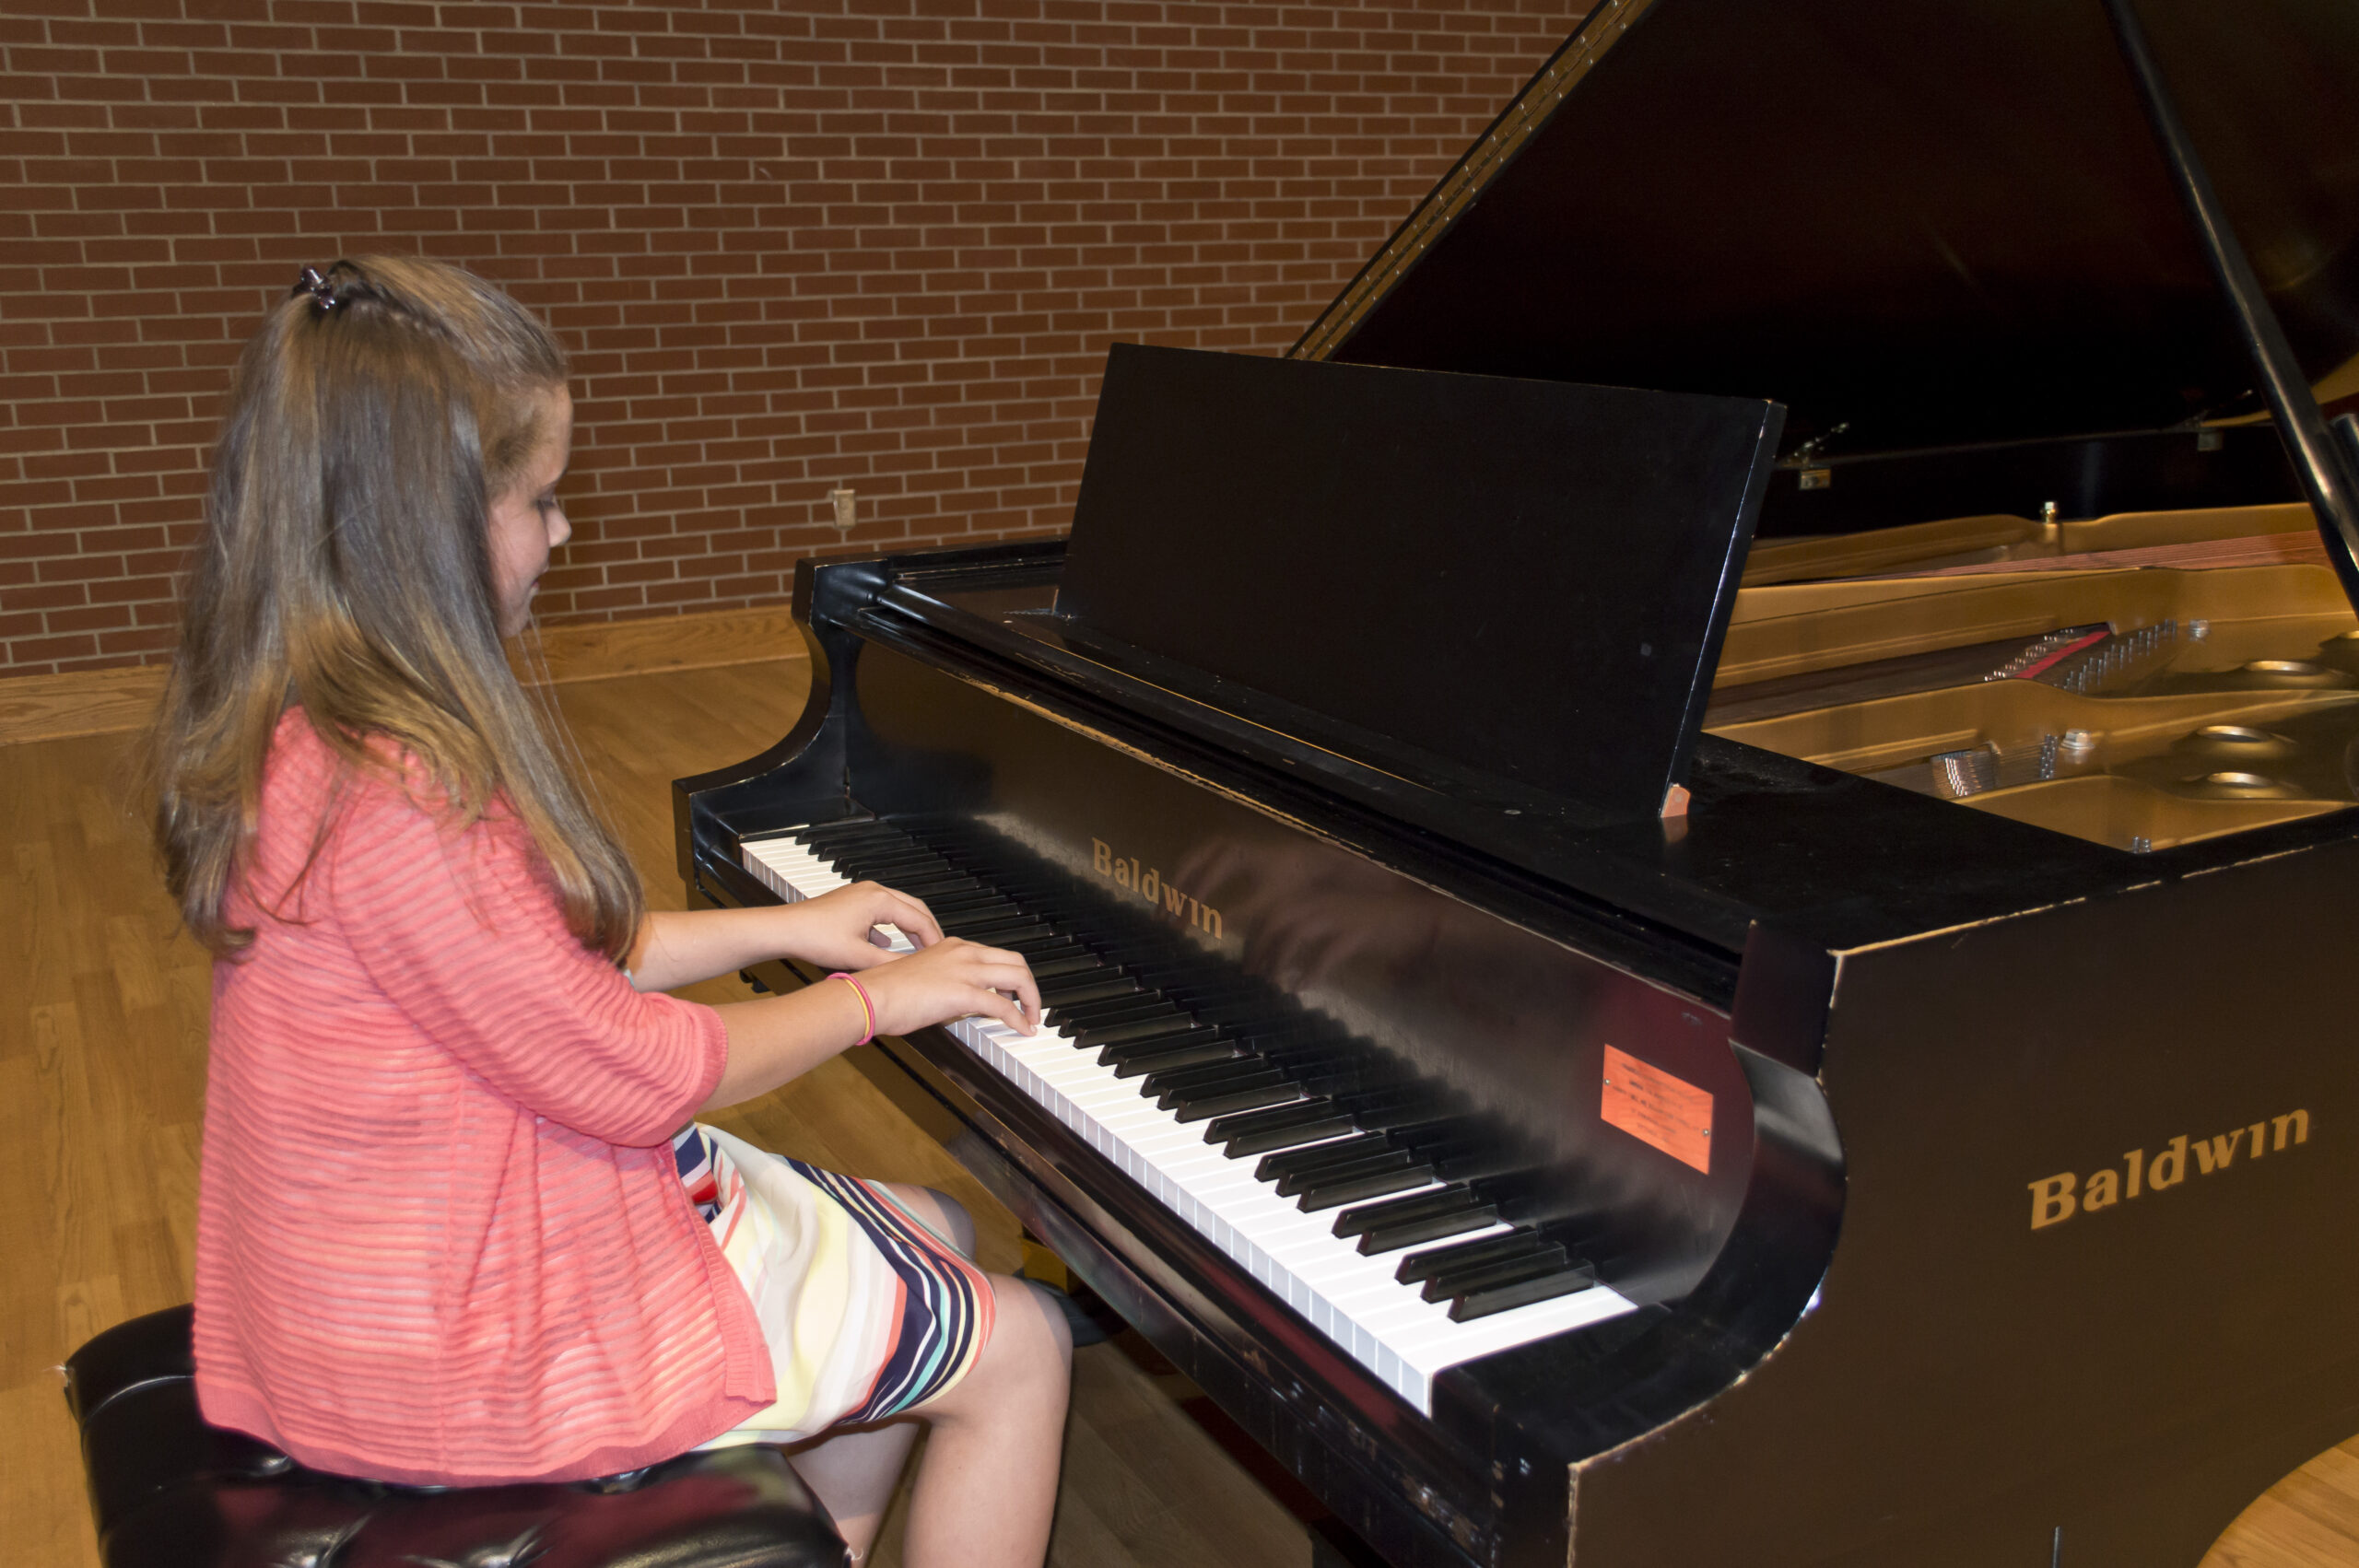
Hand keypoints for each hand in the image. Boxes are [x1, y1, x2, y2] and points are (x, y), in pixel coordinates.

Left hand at [787, 881, 944, 970]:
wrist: (785, 930)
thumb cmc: (815, 938)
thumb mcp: (859, 957)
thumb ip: (890, 962)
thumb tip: (914, 969)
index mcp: (879, 900)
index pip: (919, 918)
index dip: (933, 939)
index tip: (941, 955)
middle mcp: (873, 891)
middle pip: (913, 908)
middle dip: (926, 929)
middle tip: (937, 949)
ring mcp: (861, 893)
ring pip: (897, 908)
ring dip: (908, 927)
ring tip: (917, 947)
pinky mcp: (852, 901)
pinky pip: (880, 911)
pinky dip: (889, 926)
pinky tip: (885, 943)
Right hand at [855, 937, 1039, 1036]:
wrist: (870, 996)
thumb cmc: (886, 991)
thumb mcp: (924, 977)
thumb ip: (948, 984)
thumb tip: (962, 1004)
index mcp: (954, 946)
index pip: (997, 955)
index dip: (1012, 976)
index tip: (1015, 994)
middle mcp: (964, 952)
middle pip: (1016, 961)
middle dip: (1029, 985)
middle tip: (1030, 1006)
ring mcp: (965, 970)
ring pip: (1018, 977)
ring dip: (1031, 1000)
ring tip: (1032, 1018)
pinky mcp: (964, 992)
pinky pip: (1004, 1006)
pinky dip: (1019, 1018)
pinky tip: (1022, 1029)